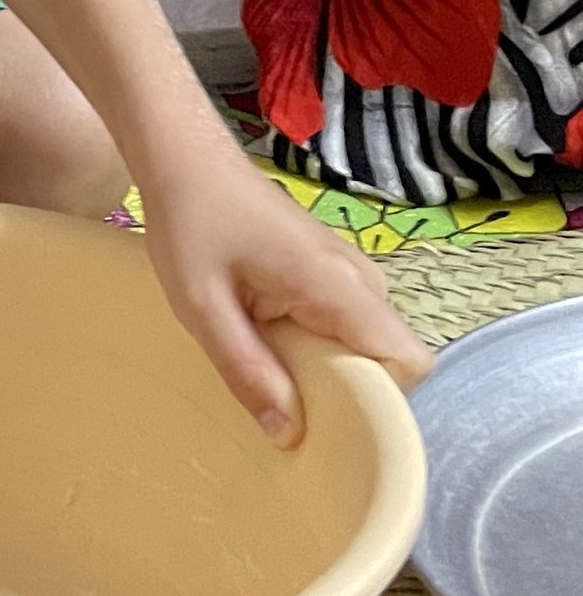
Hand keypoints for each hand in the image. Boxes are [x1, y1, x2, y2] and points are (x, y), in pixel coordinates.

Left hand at [138, 144, 428, 443]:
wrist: (187, 160)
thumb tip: (290, 434)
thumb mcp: (203, 309)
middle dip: (346, 394)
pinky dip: (317, 348)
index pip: (408, 361)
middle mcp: (362, 279)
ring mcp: (351, 273)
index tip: (331, 425)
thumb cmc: (191, 225)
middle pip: (388, 362)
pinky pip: (346, 328)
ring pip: (366, 347)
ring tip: (266, 369)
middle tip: (282, 404)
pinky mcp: (334, 273)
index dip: (381, 403)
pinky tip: (268, 345)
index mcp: (339, 286)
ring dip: (326, 370)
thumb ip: (247, 371)